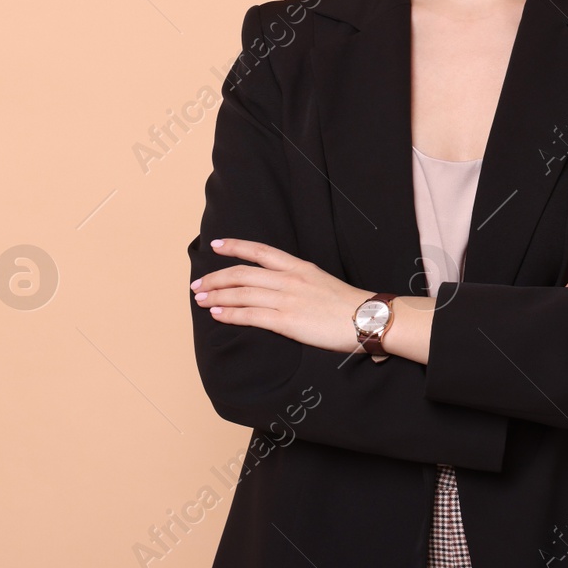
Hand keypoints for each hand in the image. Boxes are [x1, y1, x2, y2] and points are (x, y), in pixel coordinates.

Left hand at [192, 238, 372, 352]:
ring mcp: (287, 299)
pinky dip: (230, 314)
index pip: (260, 251)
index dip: (235, 246)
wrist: (369, 319)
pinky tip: (217, 314)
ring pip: (242, 293)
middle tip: (198, 284)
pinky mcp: (288, 322)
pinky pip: (251, 315)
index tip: (216, 245)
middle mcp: (290, 279)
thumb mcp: (321, 282)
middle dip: (216, 277)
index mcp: (299, 267)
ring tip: (201, 299)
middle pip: (243, 273)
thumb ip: (299, 281)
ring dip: (217, 296)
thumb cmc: (349, 306)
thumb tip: (279, 287)